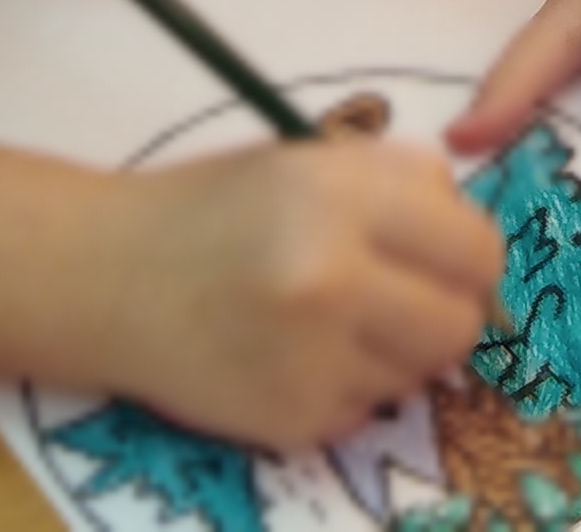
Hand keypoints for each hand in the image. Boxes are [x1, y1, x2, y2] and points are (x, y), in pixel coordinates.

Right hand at [91, 138, 503, 450]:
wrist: (105, 278)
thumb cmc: (213, 208)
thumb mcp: (307, 159)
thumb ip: (399, 181)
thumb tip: (468, 218)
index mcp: (342, 196)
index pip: (475, 248)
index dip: (468, 256)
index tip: (445, 259)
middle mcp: (332, 278)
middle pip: (459, 325)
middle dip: (444, 313)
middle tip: (405, 299)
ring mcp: (312, 358)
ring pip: (417, 375)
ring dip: (393, 353)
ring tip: (336, 322)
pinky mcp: (292, 421)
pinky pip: (363, 411)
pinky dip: (343, 388)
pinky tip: (292, 355)